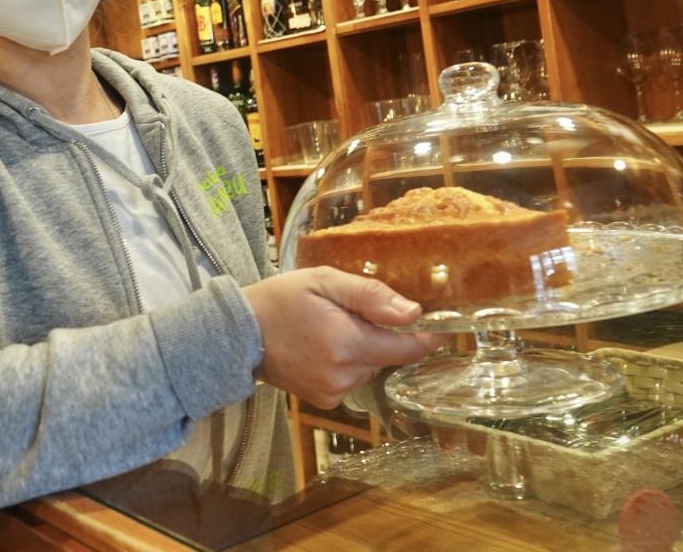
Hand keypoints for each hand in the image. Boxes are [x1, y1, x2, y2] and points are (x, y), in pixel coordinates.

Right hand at [242, 267, 447, 408]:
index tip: (442, 327)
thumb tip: (413, 313)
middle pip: (386, 355)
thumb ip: (370, 296)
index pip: (405, 348)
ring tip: (328, 329)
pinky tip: (322, 349)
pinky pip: (352, 379)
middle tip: (347, 312)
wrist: (240, 333)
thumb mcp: (325, 282)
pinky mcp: (324, 400)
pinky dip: (346, 364)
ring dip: (360, 349)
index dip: (426, 338)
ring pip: (369, 367)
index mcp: (347, 343)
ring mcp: (333, 391)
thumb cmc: (281, 299)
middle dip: (378, 334)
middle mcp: (344, 374)